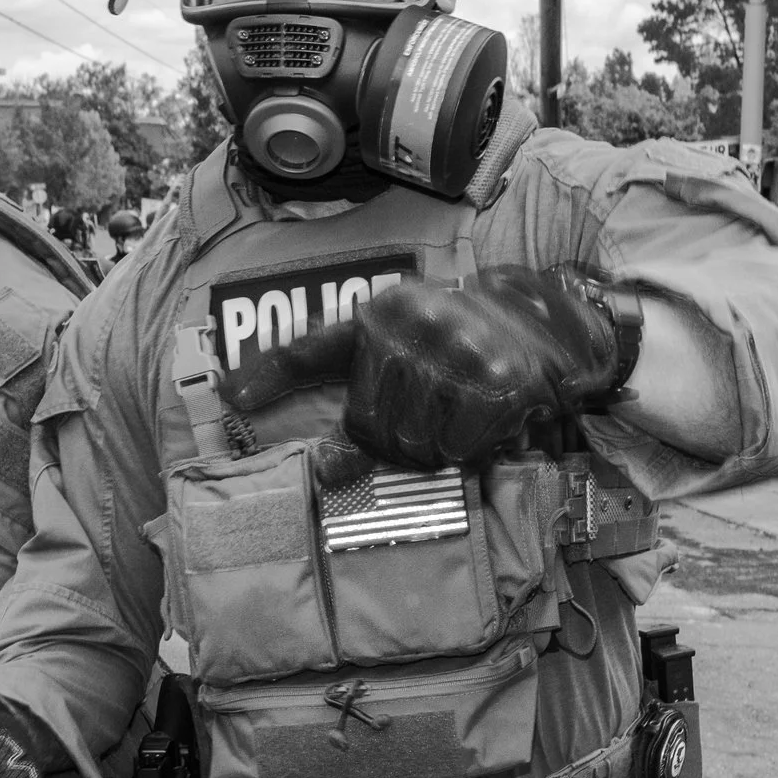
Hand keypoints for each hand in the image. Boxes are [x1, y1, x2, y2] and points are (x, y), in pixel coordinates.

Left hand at [217, 265, 628, 471]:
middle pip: (369, 427)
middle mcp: (412, 327)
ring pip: (414, 445)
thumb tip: (332, 463)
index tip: (227, 398)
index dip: (267, 376)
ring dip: (435, 450)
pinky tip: (485, 423)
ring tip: (458, 418)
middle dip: (396, 443)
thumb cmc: (469, 344)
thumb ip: (364, 396)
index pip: (312, 350)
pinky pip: (458, 449)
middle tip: (430, 422)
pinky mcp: (493, 385)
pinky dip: (470, 451)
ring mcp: (454, 354)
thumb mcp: (410, 344)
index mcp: (382, 314)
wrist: (550, 326)